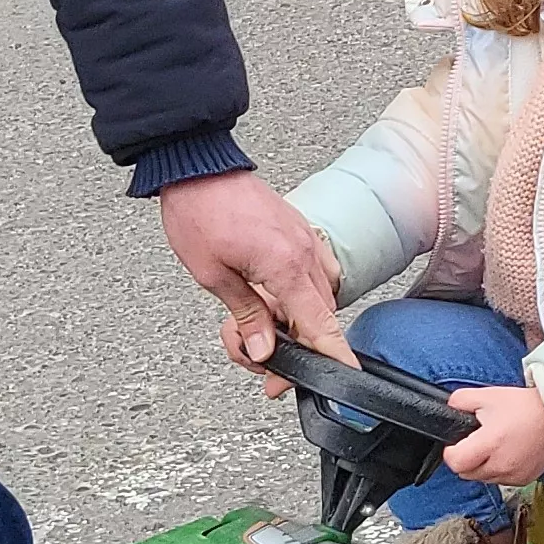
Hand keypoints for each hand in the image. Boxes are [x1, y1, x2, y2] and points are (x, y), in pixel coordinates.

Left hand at [163, 169, 349, 385]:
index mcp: (286, 266)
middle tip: (261, 363)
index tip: (345, 375)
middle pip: (319, 316)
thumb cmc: (199, 214)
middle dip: (295, 346)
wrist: (197, 167)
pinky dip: (300, 294)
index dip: (334, 354)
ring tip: (255, 329)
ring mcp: (305, 240)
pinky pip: (314, 273)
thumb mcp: (214, 276)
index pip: (320, 324)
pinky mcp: (298, 231)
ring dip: (295, 319)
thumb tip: (264, 350)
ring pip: (318, 296)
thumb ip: (247, 315)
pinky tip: (273, 299)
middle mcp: (304, 252)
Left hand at [443, 384, 543, 485]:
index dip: (451, 452)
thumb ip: (460, 401)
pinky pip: (501, 480)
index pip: (456, 463)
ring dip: (482, 466)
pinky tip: (507, 453)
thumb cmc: (525, 406)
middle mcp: (501, 465)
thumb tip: (449, 409)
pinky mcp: (525, 479)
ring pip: (483, 478)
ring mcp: (514, 475)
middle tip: (476, 441)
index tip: (455, 444)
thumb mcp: (487, 395)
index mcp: (489, 444)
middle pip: (467, 473)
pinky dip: (499, 470)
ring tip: (494, 446)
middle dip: (466, 459)